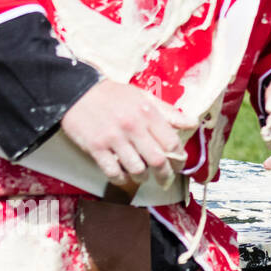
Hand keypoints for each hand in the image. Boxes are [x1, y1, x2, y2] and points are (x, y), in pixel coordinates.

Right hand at [60, 79, 197, 189]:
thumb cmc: (113, 95)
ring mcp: (113, 138)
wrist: (77, 91)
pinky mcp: (95, 147)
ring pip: (137, 169)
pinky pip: (113, 172)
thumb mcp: (144, 97)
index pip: (172, 142)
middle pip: (157, 160)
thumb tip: (193, 123)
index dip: (179, 158)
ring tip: (143, 178)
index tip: (179, 164)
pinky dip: (121, 179)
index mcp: (147, 113)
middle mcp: (133, 126)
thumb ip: (169, 112)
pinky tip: (123, 177)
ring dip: (142, 178)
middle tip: (165, 179)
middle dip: (165, 175)